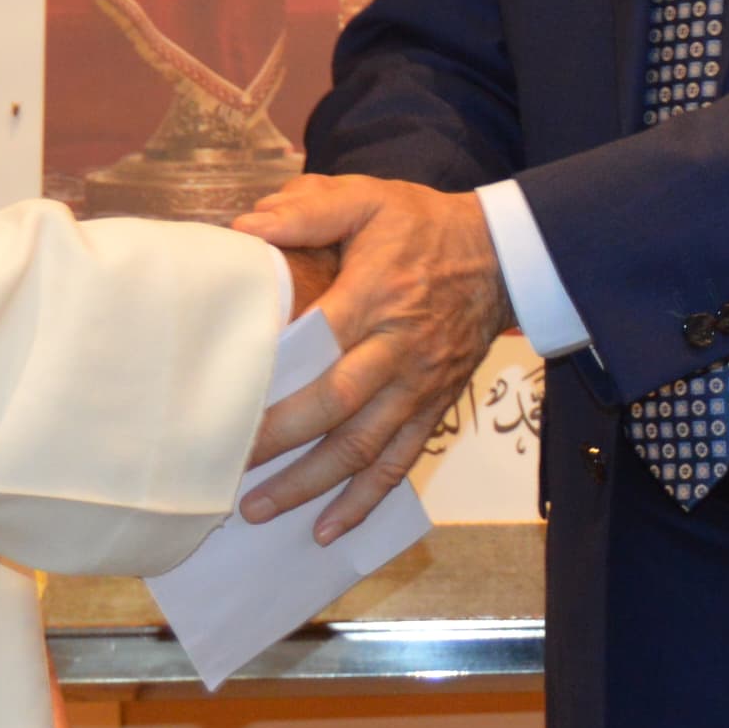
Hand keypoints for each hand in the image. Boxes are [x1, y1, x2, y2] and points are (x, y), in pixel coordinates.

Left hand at [226, 177, 508, 541]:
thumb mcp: (369, 197)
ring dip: (312, 484)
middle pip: (335, 407)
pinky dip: (364, 501)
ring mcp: (418, 386)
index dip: (274, 377)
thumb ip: (309, 209)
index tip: (225, 402)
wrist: (503, 255)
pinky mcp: (433, 408)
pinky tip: (327, 530)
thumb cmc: (424, 225)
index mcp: (375, 296)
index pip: (317, 343)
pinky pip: (399, 463)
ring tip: (260, 511)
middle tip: (227, 470)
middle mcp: (397, 350)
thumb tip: (245, 227)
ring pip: (364, 447)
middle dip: (280, 443)